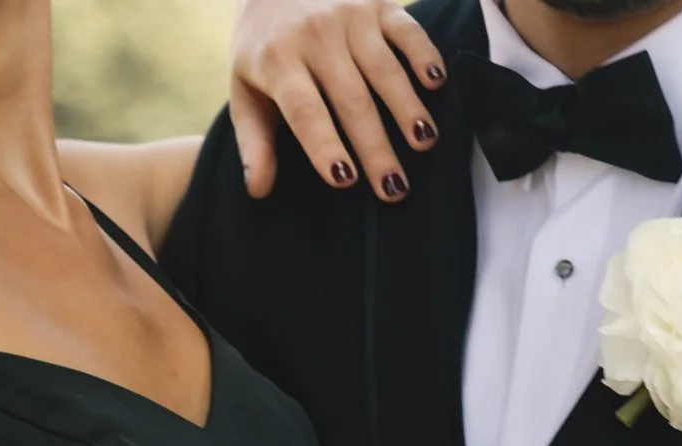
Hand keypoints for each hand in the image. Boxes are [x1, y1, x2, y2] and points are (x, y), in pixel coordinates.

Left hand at [230, 0, 447, 199]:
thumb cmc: (264, 46)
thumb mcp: (245, 88)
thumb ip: (253, 141)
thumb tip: (258, 190)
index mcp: (277, 60)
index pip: (305, 110)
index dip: (325, 145)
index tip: (344, 179)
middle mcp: (315, 35)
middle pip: (351, 99)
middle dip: (375, 146)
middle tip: (394, 188)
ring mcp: (348, 15)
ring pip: (383, 69)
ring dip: (406, 108)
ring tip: (424, 143)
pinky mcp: (377, 2)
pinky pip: (406, 30)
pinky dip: (423, 54)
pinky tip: (436, 83)